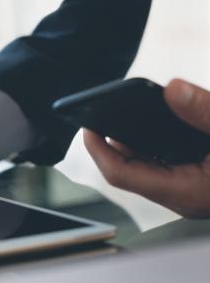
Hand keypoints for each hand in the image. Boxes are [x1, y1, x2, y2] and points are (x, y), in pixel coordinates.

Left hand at [84, 79, 209, 218]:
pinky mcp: (192, 177)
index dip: (97, 149)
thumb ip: (204, 112)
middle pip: (128, 164)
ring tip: (130, 105)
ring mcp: (185, 187)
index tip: (86, 124)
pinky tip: (159, 115)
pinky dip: (155, 136)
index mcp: (183, 191)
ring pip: (145, 160)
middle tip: (106, 106)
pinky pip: (161, 157)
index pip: (120, 174)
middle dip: (114, 135)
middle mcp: (178, 193)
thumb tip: (172, 90)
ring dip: (136, 134)